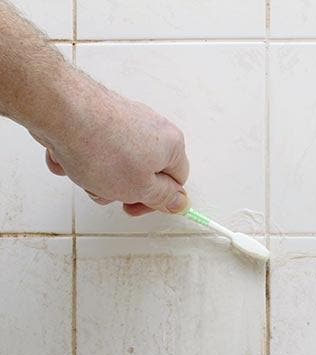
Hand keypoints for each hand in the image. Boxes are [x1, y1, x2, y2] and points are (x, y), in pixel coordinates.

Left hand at [30, 73, 189, 216]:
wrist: (63, 113)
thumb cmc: (103, 149)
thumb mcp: (140, 189)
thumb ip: (163, 198)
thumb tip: (179, 201)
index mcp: (172, 146)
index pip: (176, 182)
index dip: (156, 199)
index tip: (134, 206)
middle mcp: (153, 128)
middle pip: (143, 172)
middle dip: (121, 188)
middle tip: (106, 192)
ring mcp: (126, 120)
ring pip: (115, 162)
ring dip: (97, 176)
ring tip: (82, 172)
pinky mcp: (100, 117)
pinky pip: (94, 147)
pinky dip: (81, 157)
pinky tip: (68, 157)